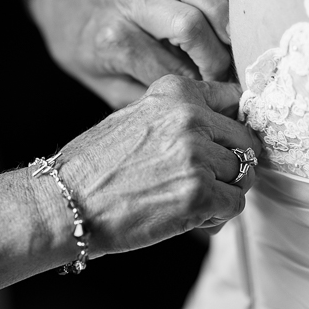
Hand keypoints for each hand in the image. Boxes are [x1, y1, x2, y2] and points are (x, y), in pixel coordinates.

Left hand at [29, 0, 231, 108]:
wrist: (61, 2)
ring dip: (218, 5)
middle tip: (225, 67)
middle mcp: (127, 3)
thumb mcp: (102, 84)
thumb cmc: (85, 47)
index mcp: (113, 42)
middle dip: (215, 51)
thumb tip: (191, 102)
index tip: (215, 91)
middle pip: (186, 22)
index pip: (170, 66)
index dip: (200, 82)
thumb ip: (142, 95)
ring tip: (232, 31)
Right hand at [33, 76, 261, 257]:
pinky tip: (187, 216)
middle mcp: (189, 117)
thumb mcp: (135, 117)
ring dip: (222, 192)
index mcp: (174, 92)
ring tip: (188, 200)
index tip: (222, 143)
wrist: (65, 202)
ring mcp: (197, 155)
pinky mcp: (200, 194)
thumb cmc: (94, 166)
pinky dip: (216, 216)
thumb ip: (177, 115)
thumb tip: (221, 125)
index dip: (229, 128)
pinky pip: (234, 204)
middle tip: (201, 181)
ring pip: (242, 174)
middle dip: (228, 164)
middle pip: (243, 140)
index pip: (231, 99)